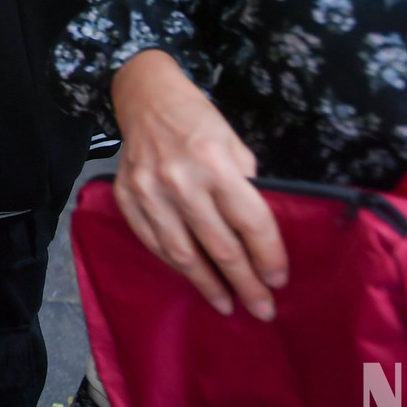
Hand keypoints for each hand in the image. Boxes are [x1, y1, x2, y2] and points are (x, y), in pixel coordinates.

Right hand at [110, 49, 287, 320]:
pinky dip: (175, 266)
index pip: (250, 222)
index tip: (279, 280)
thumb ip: (245, 187)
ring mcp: (149, 192)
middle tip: (263, 309)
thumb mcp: (234, 144)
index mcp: (215, 163)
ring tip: (228, 305)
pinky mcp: (127, 198)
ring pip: (183, 254)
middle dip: (246, 283)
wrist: (145, 97)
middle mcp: (181, 181)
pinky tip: (192, 278)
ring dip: (209, 285)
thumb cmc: (198, 120)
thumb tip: (256, 235)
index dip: (269, 256)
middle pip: (221, 246)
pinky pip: (154, 243)